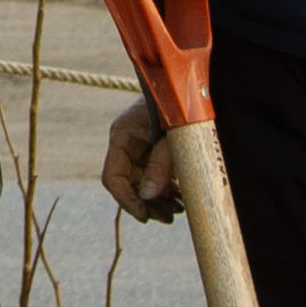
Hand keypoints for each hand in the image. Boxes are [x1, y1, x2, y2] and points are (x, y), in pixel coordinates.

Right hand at [101, 101, 180, 222]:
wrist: (192, 88)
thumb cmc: (182, 106)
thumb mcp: (173, 138)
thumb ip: (160, 166)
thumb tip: (148, 197)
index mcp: (122, 136)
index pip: (113, 177)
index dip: (126, 199)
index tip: (144, 216)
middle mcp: (127, 144)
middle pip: (128, 184)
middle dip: (146, 203)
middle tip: (168, 218)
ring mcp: (142, 148)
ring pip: (142, 183)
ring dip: (158, 200)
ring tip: (177, 211)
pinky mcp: (156, 150)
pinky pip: (155, 176)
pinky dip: (166, 190)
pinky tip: (180, 200)